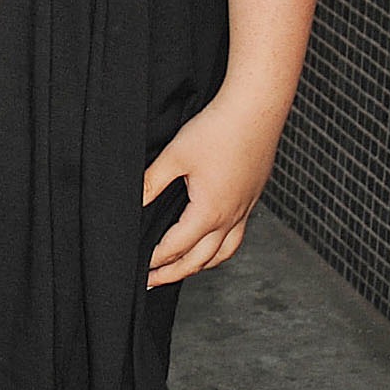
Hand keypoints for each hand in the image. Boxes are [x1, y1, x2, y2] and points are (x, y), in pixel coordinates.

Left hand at [142, 80, 285, 288]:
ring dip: (200, 266)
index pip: (176, 248)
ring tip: (181, 270)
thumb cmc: (217, 129)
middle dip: (174, 273)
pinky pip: (236, 236)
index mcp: (209, 212)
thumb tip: (132, 204)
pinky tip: (210, 242)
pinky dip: (220, 249)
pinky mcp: (252, 198)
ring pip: (223, 253)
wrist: (257, 109)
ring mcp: (245, 209)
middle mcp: (230, 217)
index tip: (138, 267)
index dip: (154, 260)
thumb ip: (151, 183)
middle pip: (200, 260)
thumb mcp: (175, 155)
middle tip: (152, 281)